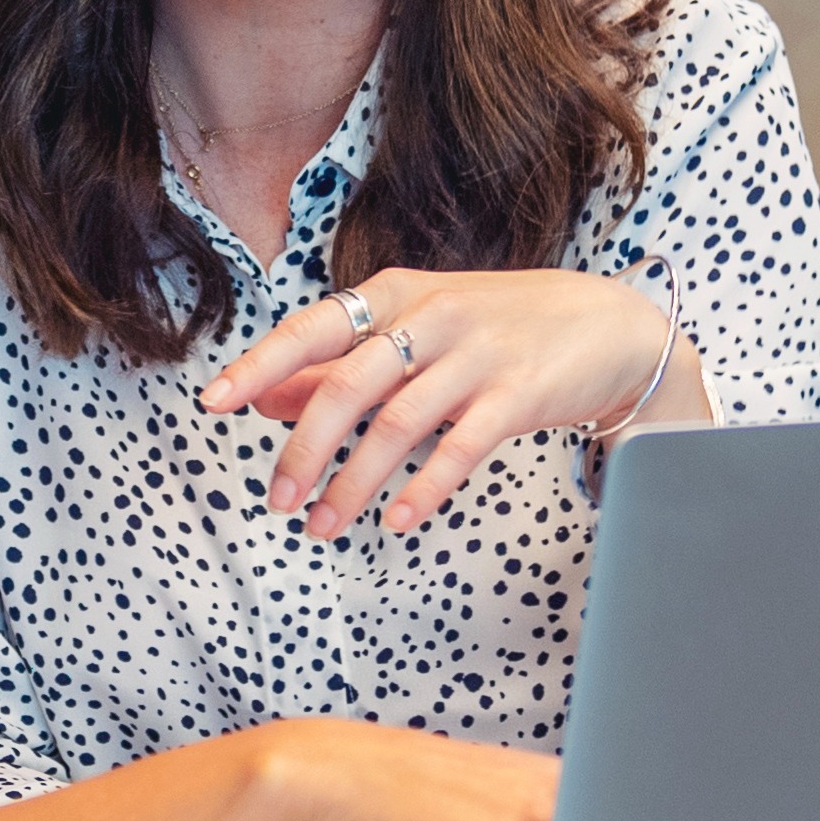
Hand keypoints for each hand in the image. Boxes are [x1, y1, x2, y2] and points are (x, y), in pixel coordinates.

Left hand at [197, 267, 684, 537]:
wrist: (606, 326)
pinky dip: (424, 488)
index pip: (308, 330)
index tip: (213, 404)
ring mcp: (477, 354)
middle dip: (303, 450)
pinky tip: (396, 520)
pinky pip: (460, 447)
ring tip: (323, 526)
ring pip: (397, 424)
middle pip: (346, 386)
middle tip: (277, 500)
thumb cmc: (494, 329)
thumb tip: (263, 396)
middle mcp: (429, 316)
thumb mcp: (411, 331)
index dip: (258, 367)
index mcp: (392, 294)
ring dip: (353, 483)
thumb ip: (339, 363)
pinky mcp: (519, 393)